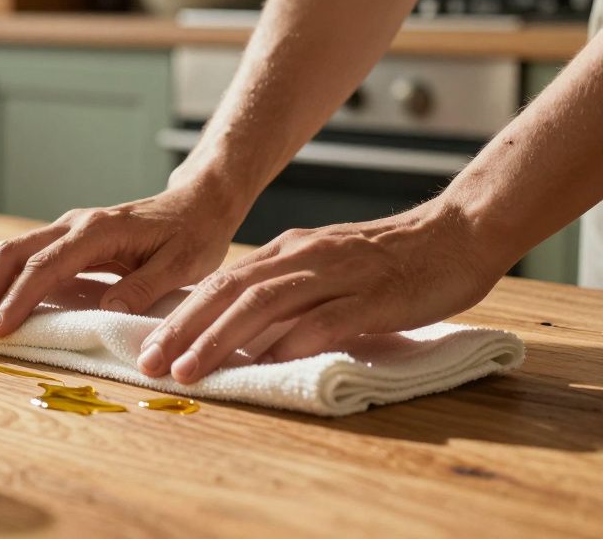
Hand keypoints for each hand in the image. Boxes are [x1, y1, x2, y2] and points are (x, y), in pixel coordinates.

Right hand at [0, 178, 244, 339]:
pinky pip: (19, 255)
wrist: (198, 203)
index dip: (17, 299)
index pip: (45, 267)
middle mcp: (73, 225)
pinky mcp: (64, 240)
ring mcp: (65, 229)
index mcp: (98, 231)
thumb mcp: (181, 265)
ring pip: (8, 252)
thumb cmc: (193, 235)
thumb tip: (106, 313)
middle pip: (11, 254)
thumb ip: (143, 288)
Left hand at [136, 199, 509, 383]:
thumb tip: (242, 335)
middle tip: (150, 363)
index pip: (220, 284)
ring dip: (220, 339)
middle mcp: (303, 259)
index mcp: (287, 252)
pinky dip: (290, 342)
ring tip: (190, 370)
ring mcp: (336, 276)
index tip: (147, 347)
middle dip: (184, 330)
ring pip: (264, 306)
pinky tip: (265, 365)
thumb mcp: (323, 268)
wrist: (456, 233)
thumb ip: (286, 295)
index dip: (180, 316)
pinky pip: (324, 320)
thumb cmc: (389, 260)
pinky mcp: (372, 297)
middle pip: (229, 293)